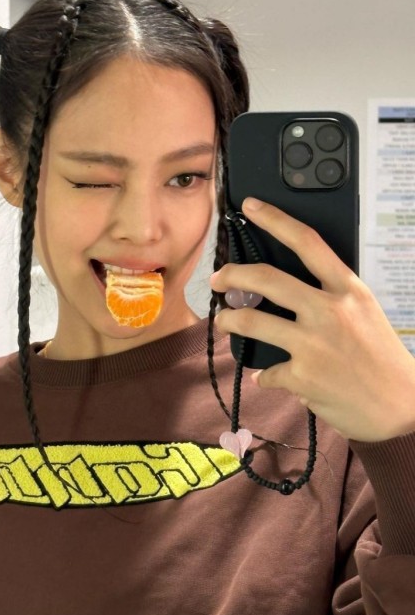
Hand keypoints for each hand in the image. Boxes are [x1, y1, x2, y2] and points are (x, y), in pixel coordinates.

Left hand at [210, 198, 414, 441]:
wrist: (404, 408)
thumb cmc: (383, 358)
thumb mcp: (364, 313)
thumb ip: (329, 298)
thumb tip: (288, 298)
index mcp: (348, 290)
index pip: (308, 243)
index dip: (275, 220)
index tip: (250, 206)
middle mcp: (329, 310)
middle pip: (266, 278)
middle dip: (233, 274)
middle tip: (218, 279)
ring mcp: (313, 344)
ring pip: (251, 321)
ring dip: (229, 320)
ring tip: (223, 321)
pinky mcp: (302, 377)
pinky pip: (268, 372)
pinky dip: (265, 376)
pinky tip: (269, 377)